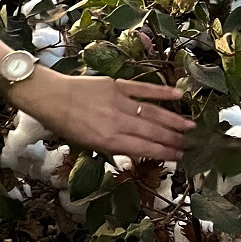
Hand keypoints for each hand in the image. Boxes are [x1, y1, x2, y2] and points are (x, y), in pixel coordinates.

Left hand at [9, 70, 194, 162]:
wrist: (51, 98)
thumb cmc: (66, 125)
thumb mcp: (89, 144)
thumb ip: (115, 147)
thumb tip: (141, 149)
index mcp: (109, 141)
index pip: (145, 148)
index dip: (164, 153)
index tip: (180, 156)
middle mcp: (117, 122)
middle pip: (152, 132)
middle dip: (173, 139)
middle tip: (189, 144)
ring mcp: (118, 102)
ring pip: (152, 113)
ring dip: (173, 120)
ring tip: (189, 126)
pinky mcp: (117, 85)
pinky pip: (143, 89)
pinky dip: (162, 91)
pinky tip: (178, 95)